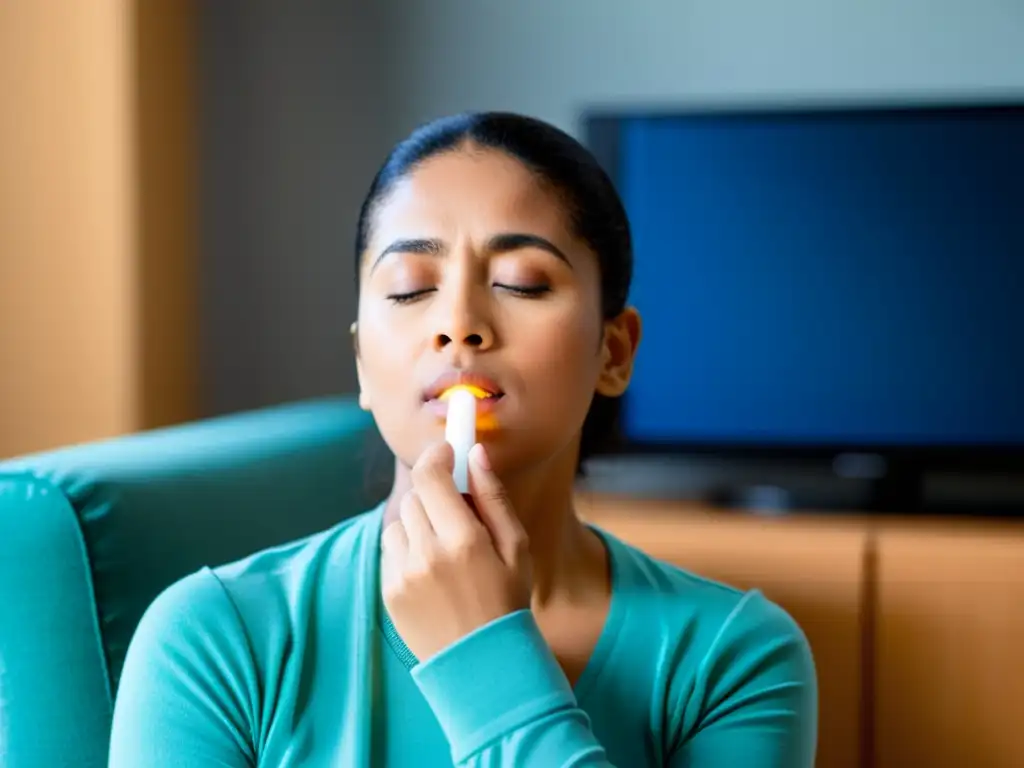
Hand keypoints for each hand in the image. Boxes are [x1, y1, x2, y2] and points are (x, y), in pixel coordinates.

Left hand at [381, 441, 531, 661]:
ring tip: (444, 551)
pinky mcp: (389, 592)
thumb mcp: (516, 548)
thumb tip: (475, 452)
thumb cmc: (507, 601)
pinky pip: (391, 551)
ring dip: (419, 525)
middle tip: (456, 514)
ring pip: (399, 522)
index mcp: (464, 540)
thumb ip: (494, 497)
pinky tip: (432, 574)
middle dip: (434, 496)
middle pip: (415, 497)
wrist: (482, 664)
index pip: (431, 476)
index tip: (446, 453)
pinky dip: (408, 551)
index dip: (436, 456)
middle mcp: (428, 554)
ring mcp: (403, 575)